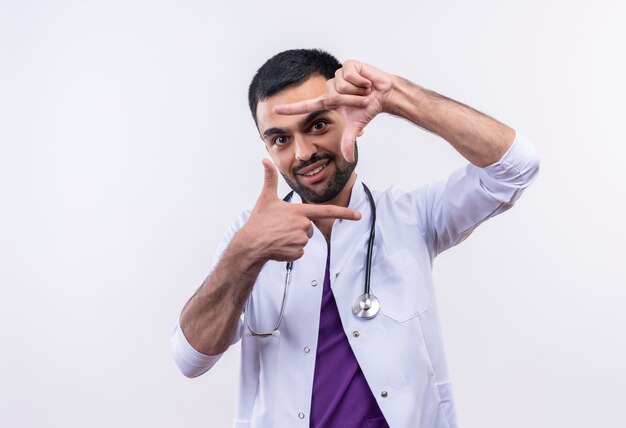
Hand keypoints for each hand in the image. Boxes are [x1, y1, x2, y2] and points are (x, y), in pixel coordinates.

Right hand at [238, 159, 361, 262]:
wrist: (250, 244)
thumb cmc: (259, 221)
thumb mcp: (266, 198)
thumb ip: (270, 179)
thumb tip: (265, 161)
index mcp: (299, 211)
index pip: (326, 211)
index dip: (345, 213)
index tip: (358, 215)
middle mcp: (303, 225)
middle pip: (309, 226)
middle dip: (299, 227)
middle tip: (282, 227)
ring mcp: (301, 240)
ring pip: (304, 239)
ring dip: (294, 239)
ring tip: (279, 236)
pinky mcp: (297, 252)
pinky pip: (300, 251)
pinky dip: (291, 250)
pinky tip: (279, 246)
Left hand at [273, 60, 392, 161]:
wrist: (384, 93)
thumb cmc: (368, 108)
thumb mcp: (356, 126)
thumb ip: (348, 141)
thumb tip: (348, 159)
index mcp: (328, 101)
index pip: (306, 106)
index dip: (291, 109)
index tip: (275, 110)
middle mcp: (330, 87)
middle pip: (333, 95)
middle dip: (351, 100)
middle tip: (362, 100)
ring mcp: (338, 75)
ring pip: (341, 85)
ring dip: (357, 91)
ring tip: (365, 90)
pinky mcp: (348, 64)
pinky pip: (349, 75)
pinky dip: (361, 81)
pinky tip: (367, 81)